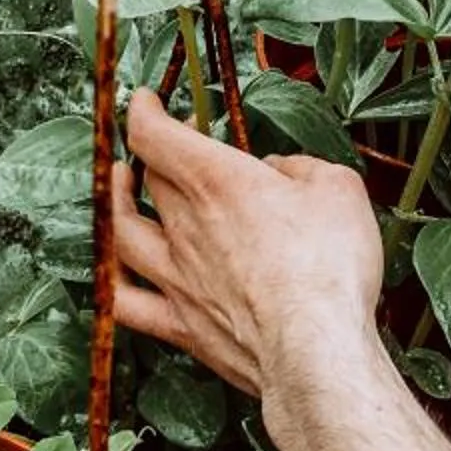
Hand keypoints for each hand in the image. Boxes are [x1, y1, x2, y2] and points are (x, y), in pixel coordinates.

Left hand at [111, 91, 383, 396]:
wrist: (316, 351)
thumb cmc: (332, 266)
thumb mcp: (338, 188)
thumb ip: (301, 168)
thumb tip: (279, 171)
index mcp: (218, 180)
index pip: (154, 134)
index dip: (141, 111)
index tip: (144, 100)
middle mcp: (186, 225)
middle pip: (149, 179)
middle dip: (157, 153)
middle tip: (175, 144)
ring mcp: (176, 277)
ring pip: (124, 232)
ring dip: (116, 203)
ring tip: (119, 187)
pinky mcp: (180, 325)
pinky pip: (126, 301)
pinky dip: (112, 280)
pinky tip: (114, 271)